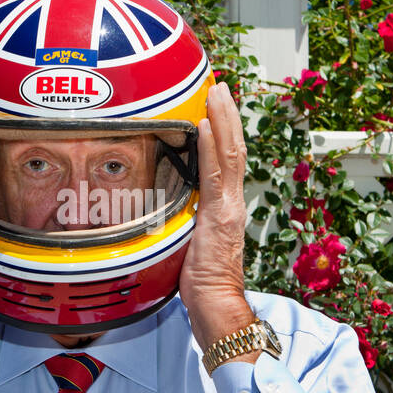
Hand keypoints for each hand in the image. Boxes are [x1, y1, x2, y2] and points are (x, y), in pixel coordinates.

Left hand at [179, 82, 257, 349]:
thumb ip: (180, 220)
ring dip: (222, 120)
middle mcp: (232, 203)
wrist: (216, 305)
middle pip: (233, 149)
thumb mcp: (187, 243)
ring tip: (217, 93)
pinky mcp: (219, 216)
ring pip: (229, 154)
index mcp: (225, 208)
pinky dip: (211, 146)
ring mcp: (227, 208)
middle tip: (220, 87)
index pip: (227, 162)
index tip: (216, 109)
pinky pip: (216, 173)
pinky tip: (205, 125)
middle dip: (227, 116)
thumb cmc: (200, 284)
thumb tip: (159, 208)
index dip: (224, 133)